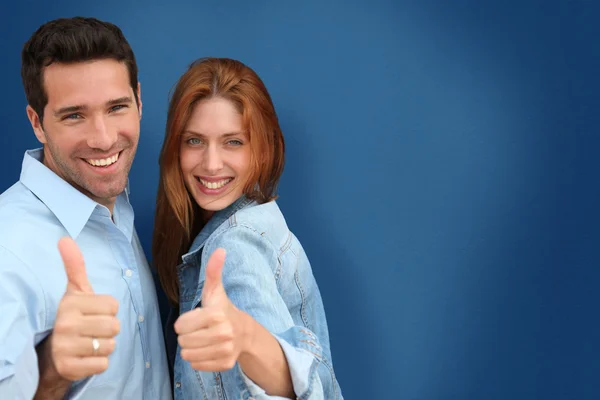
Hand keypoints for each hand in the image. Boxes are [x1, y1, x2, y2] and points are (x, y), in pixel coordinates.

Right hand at [49, 237, 119, 380]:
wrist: (54, 352)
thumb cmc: (74, 316)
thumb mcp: (75, 291)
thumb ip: (75, 266)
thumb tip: (65, 238)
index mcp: (70, 303)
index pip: (114, 306)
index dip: (109, 311)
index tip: (93, 313)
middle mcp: (65, 325)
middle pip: (114, 326)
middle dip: (109, 329)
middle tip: (92, 330)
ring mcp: (66, 347)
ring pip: (110, 345)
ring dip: (104, 346)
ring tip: (89, 342)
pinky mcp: (70, 367)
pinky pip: (103, 364)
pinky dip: (99, 363)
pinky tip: (86, 357)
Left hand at [174, 248, 247, 370]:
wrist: (245, 333)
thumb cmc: (223, 310)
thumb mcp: (215, 290)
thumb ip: (213, 271)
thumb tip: (220, 250)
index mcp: (216, 315)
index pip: (180, 326)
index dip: (184, 322)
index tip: (196, 318)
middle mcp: (222, 334)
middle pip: (183, 342)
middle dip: (187, 336)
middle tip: (199, 330)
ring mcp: (225, 350)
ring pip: (188, 355)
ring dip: (191, 348)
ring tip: (202, 340)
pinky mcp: (225, 364)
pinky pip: (196, 365)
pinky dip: (199, 359)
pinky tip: (208, 350)